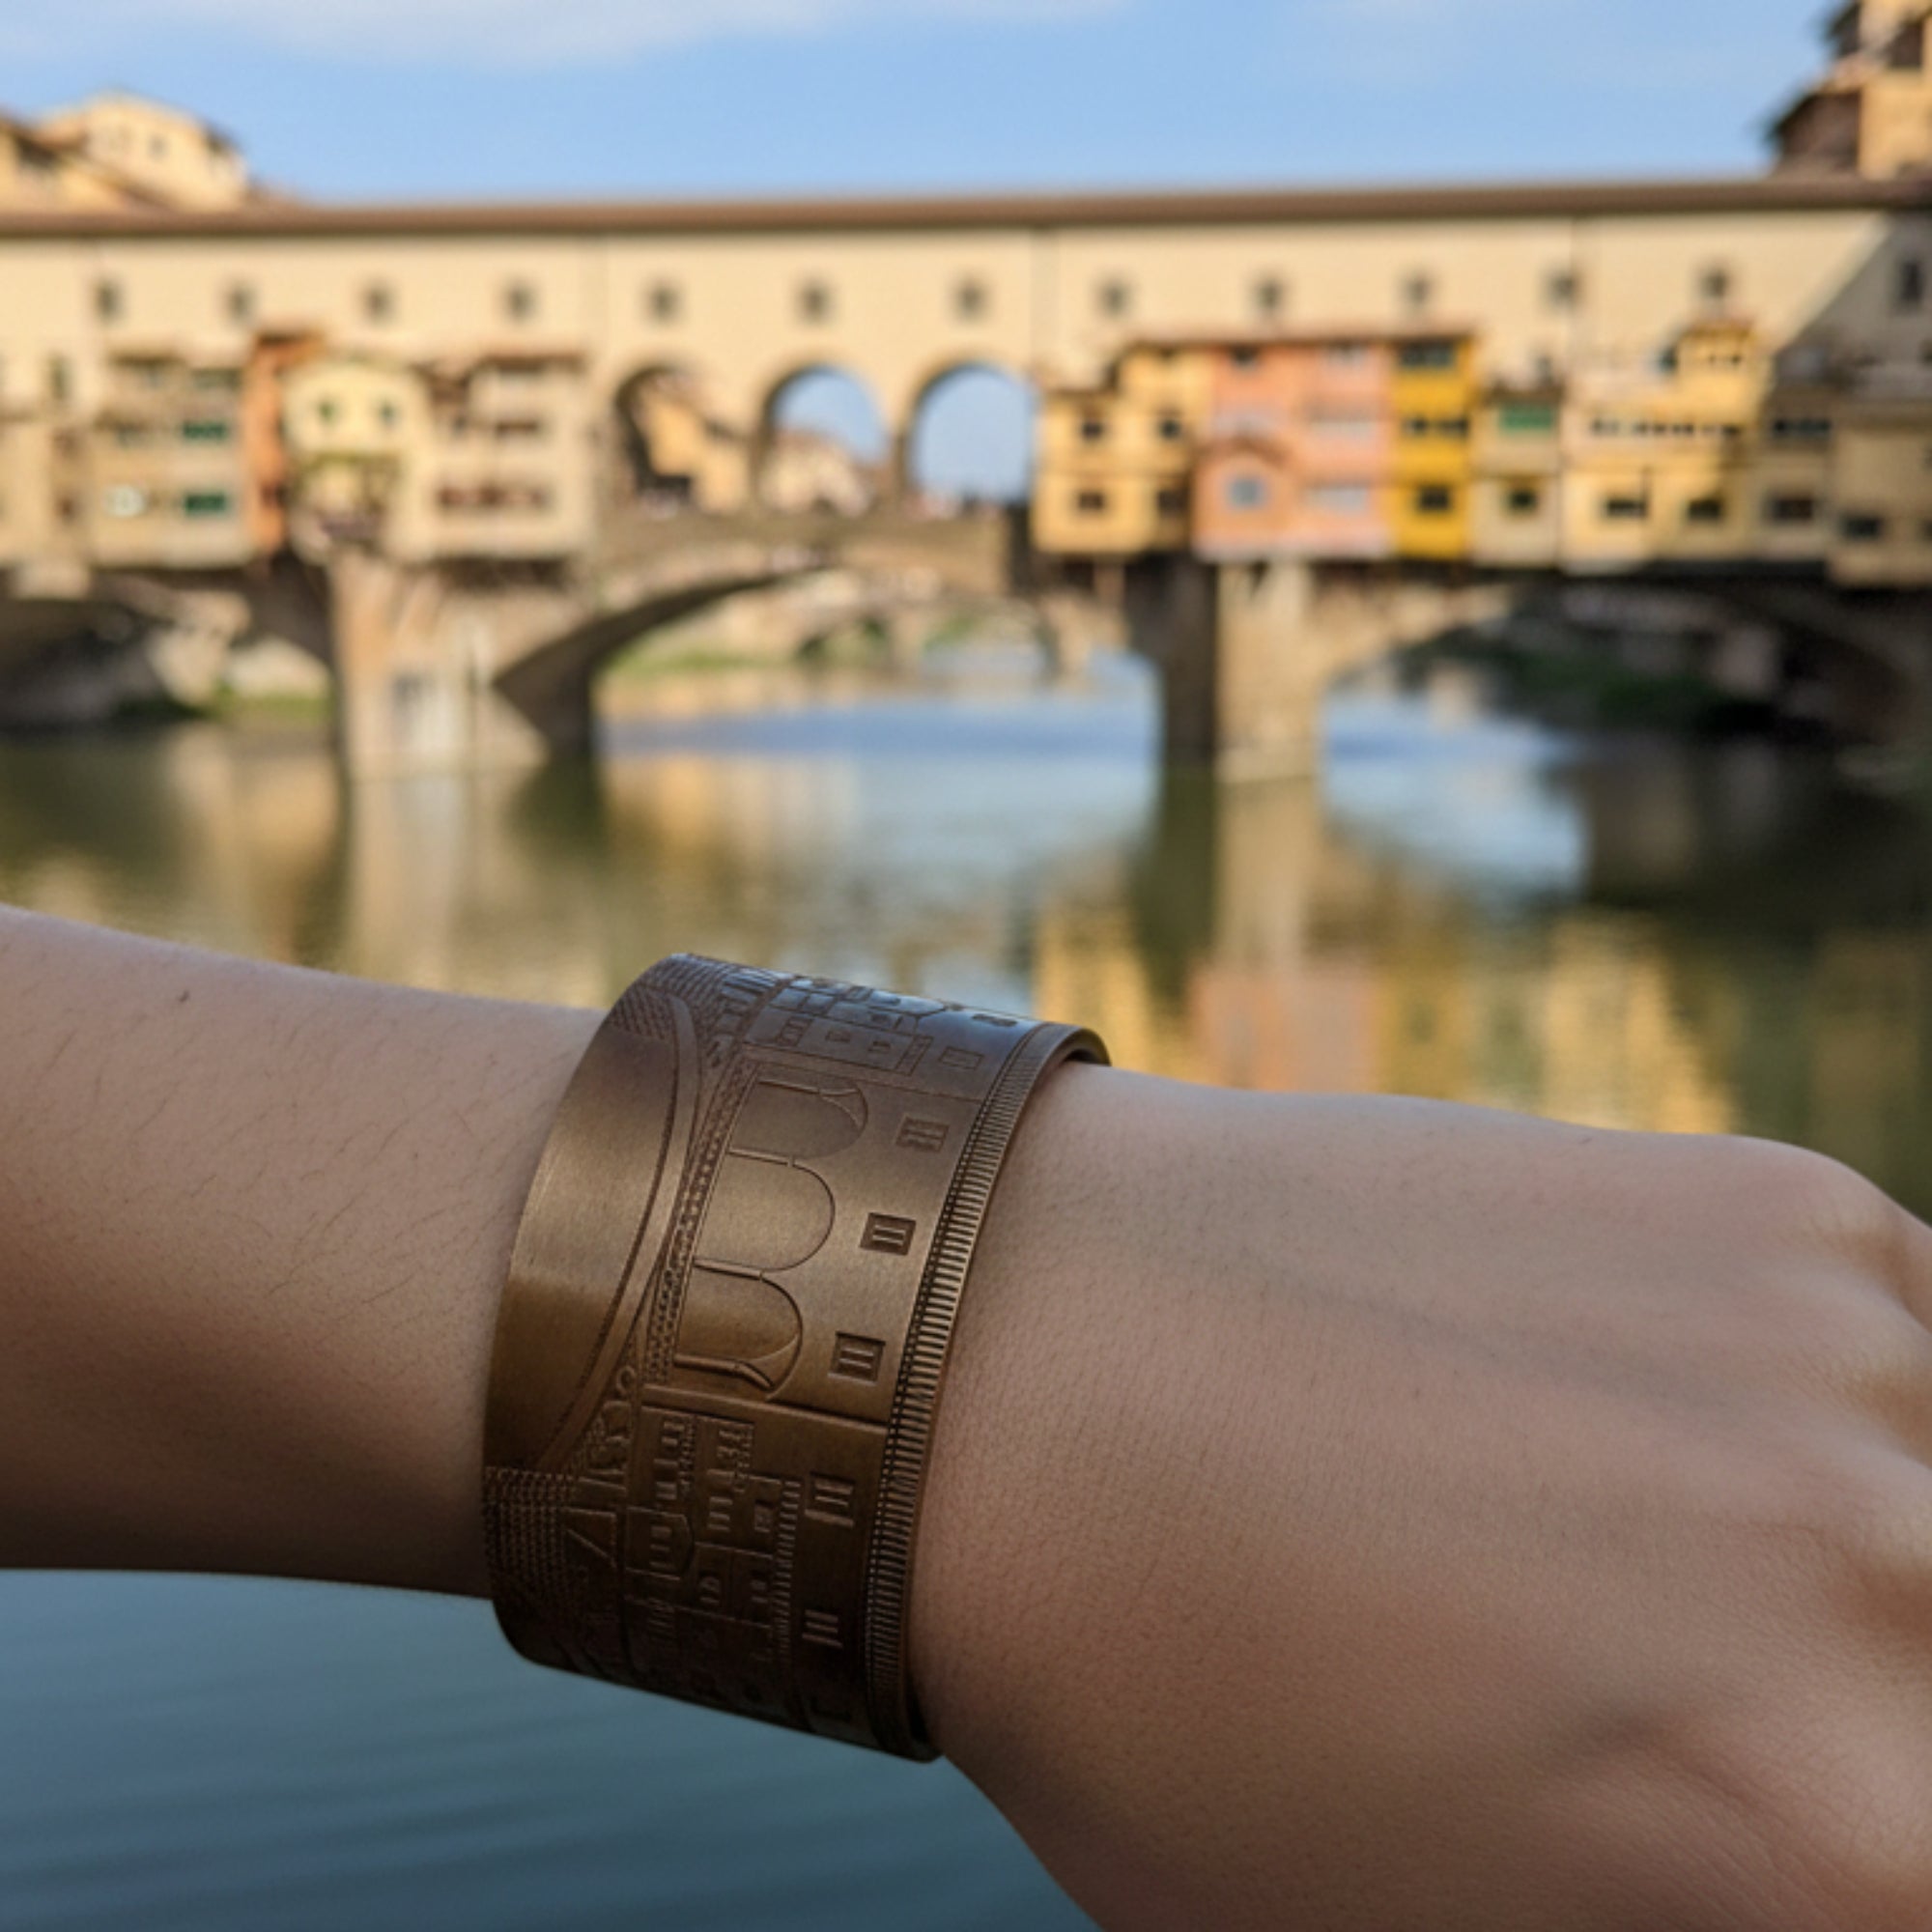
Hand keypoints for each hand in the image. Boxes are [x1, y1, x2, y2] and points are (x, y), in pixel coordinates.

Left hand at [915, 1073, 1931, 1930]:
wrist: (1007, 1355)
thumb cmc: (1159, 1705)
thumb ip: (1659, 1917)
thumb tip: (1752, 1851)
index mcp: (1844, 1843)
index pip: (1918, 1877)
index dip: (1831, 1854)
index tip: (1743, 1808)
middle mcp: (1909, 1581)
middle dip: (1839, 1730)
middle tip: (1678, 1697)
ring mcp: (1855, 1351)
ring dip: (1850, 1568)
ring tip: (1629, 1552)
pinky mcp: (1786, 1201)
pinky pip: (1887, 1350)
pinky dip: (1802, 1414)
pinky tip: (1613, 1410)